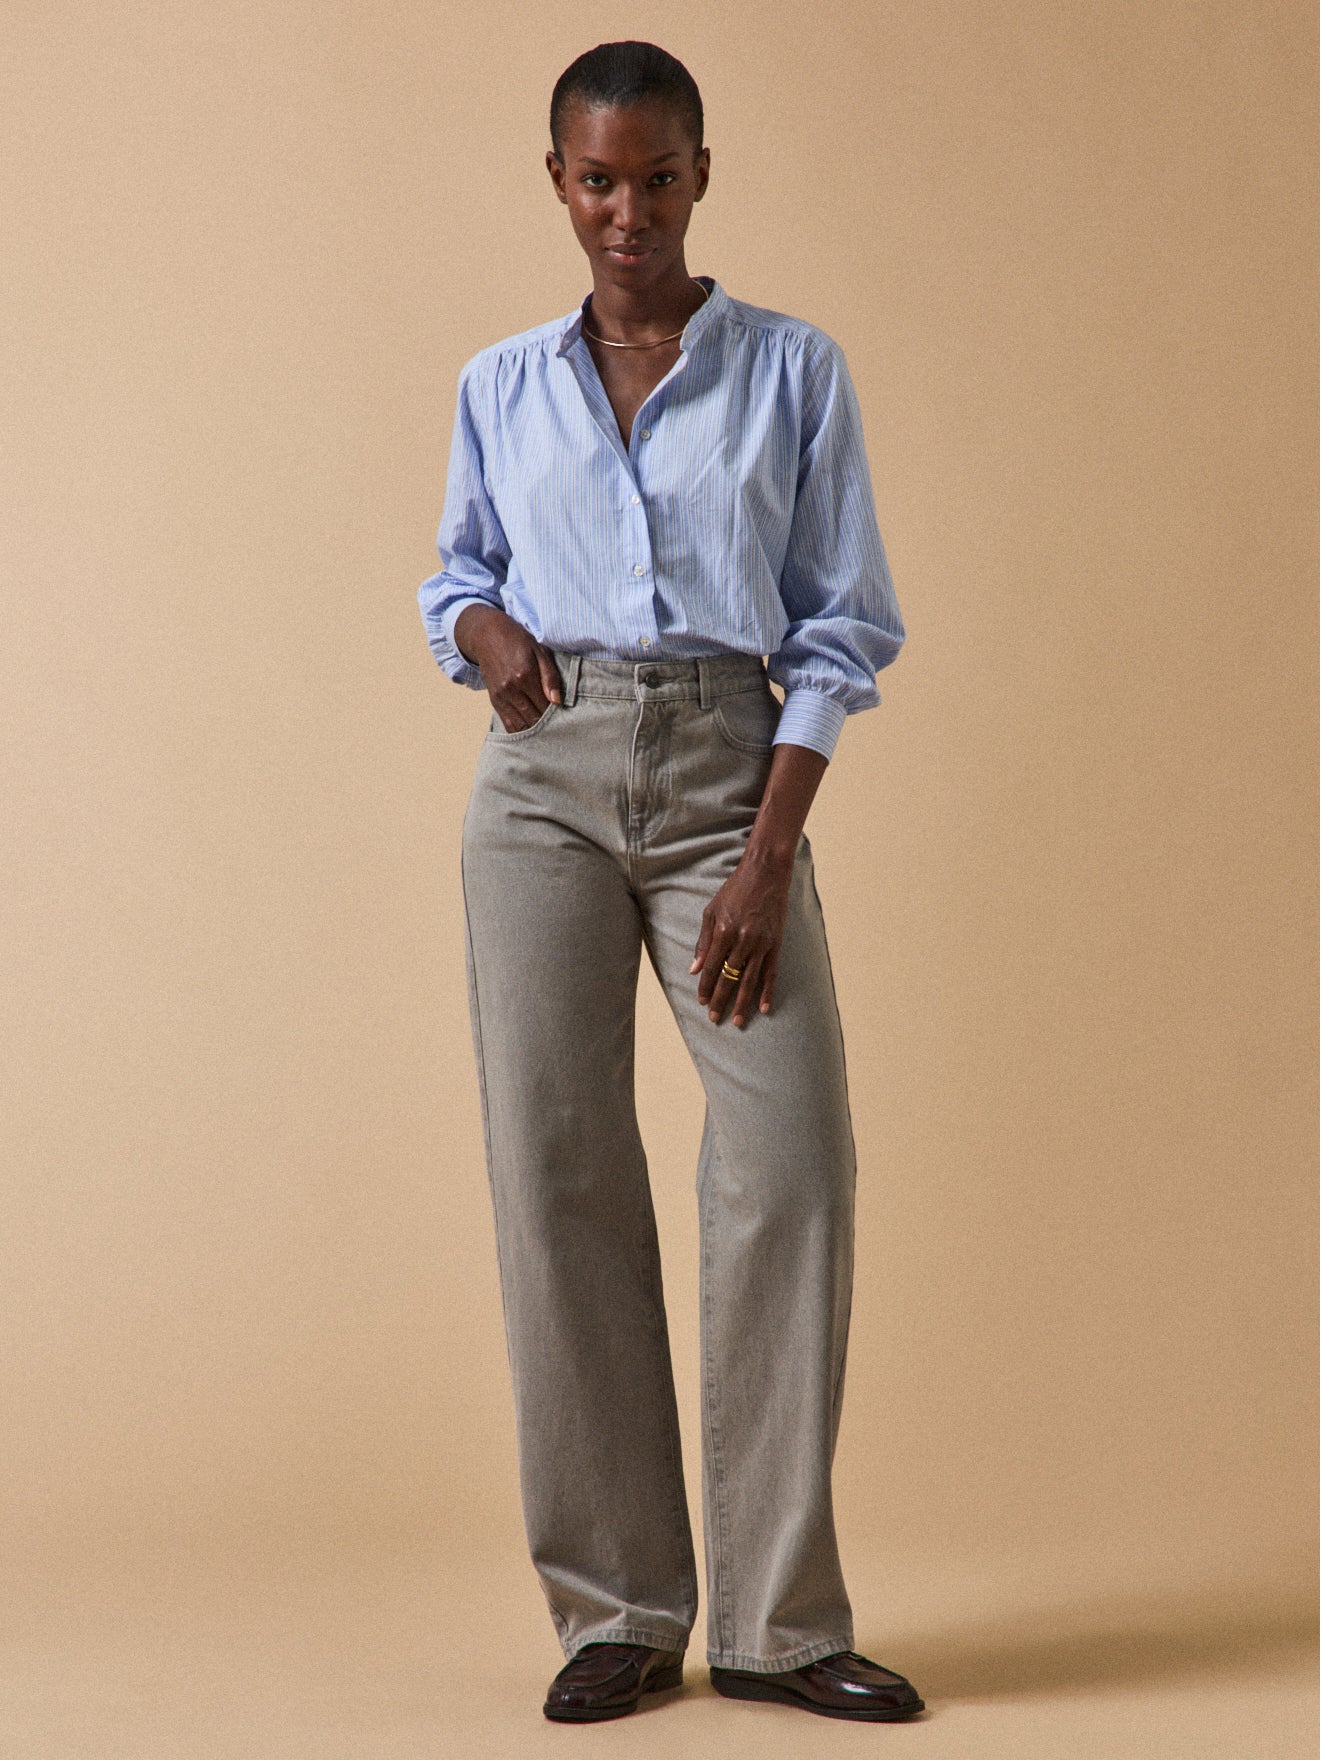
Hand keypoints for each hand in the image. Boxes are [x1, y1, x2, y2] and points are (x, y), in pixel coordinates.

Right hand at [455, 603, 562, 730]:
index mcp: (525, 676)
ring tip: (545, 727)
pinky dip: (520, 729)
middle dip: (547, 724)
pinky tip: (530, 728)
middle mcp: (511, 689)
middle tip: (557, 724)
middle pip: (533, 719)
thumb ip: (550, 676)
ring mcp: (500, 696)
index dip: (556, 714)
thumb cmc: (518, 641)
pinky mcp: (494, 700)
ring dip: (534, 729)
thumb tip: (557, 701)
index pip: (545, 707)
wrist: (487, 636)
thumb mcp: (540, 651)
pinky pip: (507, 723)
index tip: (564, 715)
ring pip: (521, 725)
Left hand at [689, 847, 793, 1027]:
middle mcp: (742, 940)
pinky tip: (764, 1008)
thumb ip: (703, 941)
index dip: (706, 986)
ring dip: (742, 1002)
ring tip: (737, 1021)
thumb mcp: (711, 910)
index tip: (701, 1002)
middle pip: (729, 978)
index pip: (712, 967)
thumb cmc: (735, 889)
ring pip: (749, 980)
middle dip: (721, 1000)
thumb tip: (694, 968)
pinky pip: (771, 973)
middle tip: (714, 1019)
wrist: (765, 872)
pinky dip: (768, 992)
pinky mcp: (776, 943)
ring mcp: (761, 943)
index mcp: (723, 931)